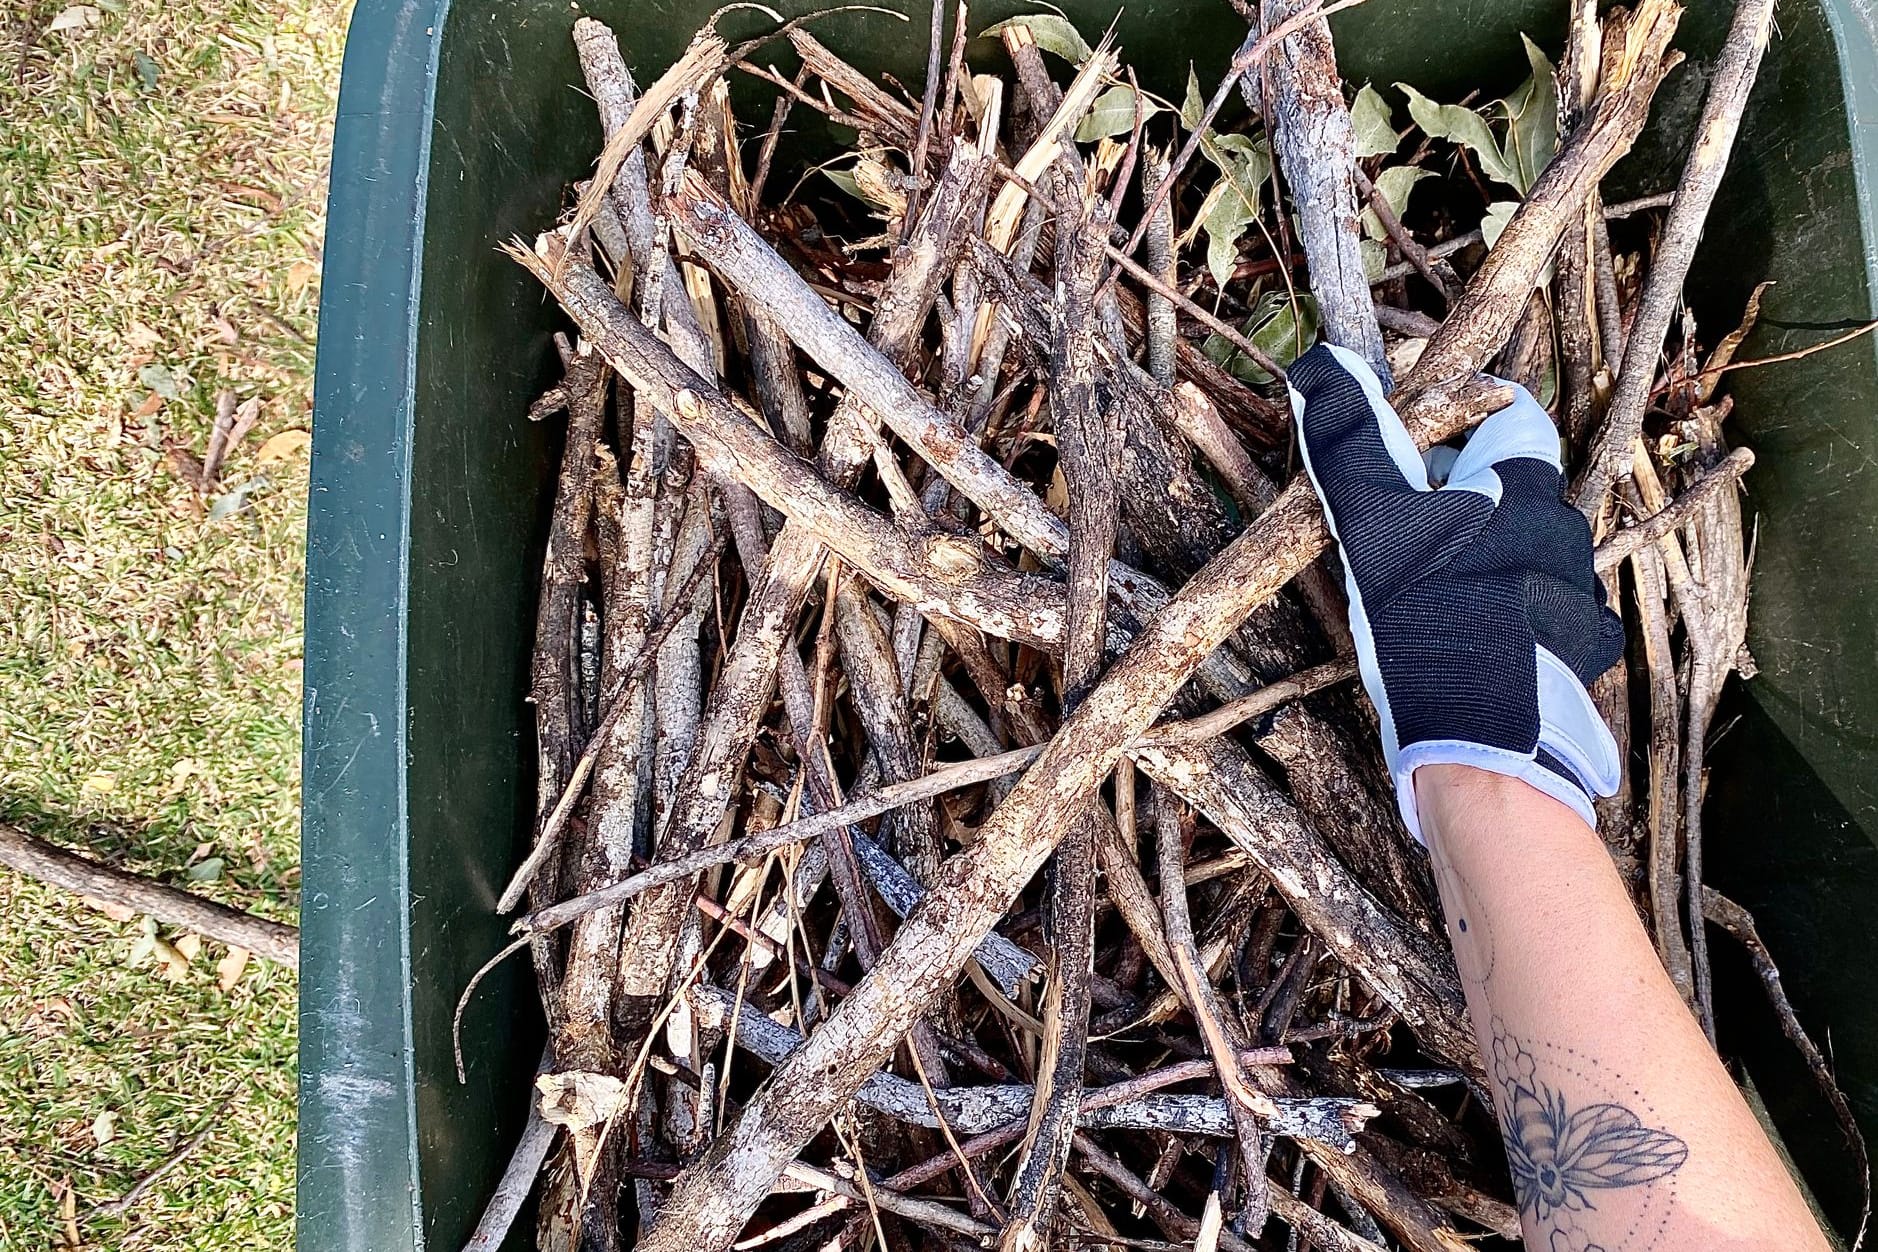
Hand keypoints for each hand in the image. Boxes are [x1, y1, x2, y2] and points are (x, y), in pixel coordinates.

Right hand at [1286, 344, 1623, 838]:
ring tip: (1415, 593)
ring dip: (1472, 558)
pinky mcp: (1570, 661)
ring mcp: (1574, 602)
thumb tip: (1322, 365)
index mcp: (1527, 489)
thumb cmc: (1432, 622)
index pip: (1509, 414)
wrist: (1487, 752)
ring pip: (1518, 553)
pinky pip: (1529, 616)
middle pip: (1509, 487)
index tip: (1404, 445)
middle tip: (1390, 525)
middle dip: (1454, 495)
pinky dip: (1491, 616)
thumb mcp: (1375, 524)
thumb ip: (1350, 442)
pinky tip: (1449, 644)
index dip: (1455, 418)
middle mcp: (1565, 536)